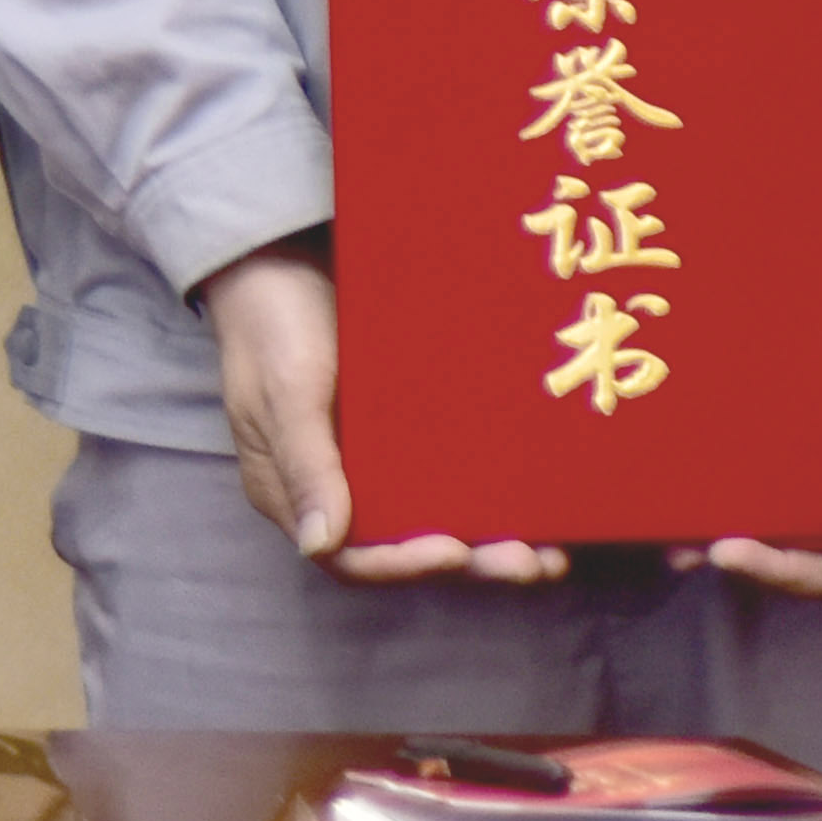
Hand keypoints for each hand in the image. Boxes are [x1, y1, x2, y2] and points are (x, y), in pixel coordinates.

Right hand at [199, 245, 553, 586]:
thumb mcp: (282, 389)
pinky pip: (450, 474)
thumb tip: (322, 544)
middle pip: (404, 547)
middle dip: (471, 562)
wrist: (283, 255)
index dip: (404, 565)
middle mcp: (338, 489)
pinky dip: (491, 492)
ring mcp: (374, 462)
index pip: (349, 555)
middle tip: (531, 563)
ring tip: (549, 552)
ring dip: (492, 539)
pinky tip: (536, 496)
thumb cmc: (271, 322)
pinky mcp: (406, 433)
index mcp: (293, 492)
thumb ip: (304, 462)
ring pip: (436, 518)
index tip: (455, 552)